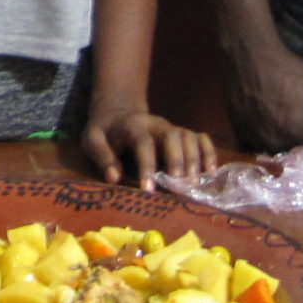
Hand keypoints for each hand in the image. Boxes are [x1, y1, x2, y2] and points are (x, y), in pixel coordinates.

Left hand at [82, 102, 215, 186]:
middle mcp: (155, 124)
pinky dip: (208, 152)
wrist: (118, 112)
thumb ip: (101, 156)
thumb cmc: (105, 132)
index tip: (148, 190)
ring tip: (192, 184)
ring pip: (188, 136)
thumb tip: (114, 177)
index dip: (147, 165)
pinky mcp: (181, 133)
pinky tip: (210, 171)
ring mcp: (170, 127)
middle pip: (172, 135)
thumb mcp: (92, 139)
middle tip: (178, 186)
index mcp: (132, 125)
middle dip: (177, 160)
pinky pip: (200, 137)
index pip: (143, 142)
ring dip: (194, 159)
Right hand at [222, 42, 302, 152]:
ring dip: (289, 137)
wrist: (248, 56)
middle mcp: (276, 144)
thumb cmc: (289, 71)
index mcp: (299, 134)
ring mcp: (255, 141)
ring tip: (283, 112)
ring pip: (284, 149)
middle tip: (302, 110)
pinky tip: (267, 116)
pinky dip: (269, 135)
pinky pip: (263, 145)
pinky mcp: (241, 136)